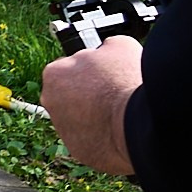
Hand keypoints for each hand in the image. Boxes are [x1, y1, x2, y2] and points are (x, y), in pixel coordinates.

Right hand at [40, 36, 142, 175]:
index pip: (61, 95)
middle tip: (113, 106)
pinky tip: (139, 83)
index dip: (78, 106)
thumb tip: (84, 127)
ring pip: (101, 64)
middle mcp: (65, 67)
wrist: (140, 129)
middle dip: (92, 87)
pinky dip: (131, 63)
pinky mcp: (119, 46)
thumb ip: (74, 127)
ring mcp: (92, 54)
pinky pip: (123, 51)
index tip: (93, 115)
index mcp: (51, 91)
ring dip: (113, 76)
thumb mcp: (80, 146)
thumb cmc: (110, 142)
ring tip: (132, 99)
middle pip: (78, 75)